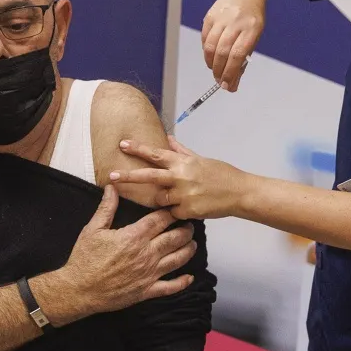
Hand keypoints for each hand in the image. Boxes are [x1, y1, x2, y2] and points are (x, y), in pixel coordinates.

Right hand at [32, 185, 196, 322]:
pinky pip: (170, 287)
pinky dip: (182, 282)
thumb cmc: (84, 259)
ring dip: (188, 250)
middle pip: (175, 238)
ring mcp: (149, 274)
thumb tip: (112, 186)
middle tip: (190, 225)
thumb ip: (106, 207)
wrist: (79, 290)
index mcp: (134, 236)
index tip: (176, 207)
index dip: (171, 212)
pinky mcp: (147, 291)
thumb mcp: (92, 229)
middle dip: (185, 230)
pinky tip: (190, 277)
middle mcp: (146, 254)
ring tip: (193, 244)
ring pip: (178, 259)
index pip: (161, 219)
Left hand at [109, 136, 248, 221]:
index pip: (156, 153)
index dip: (138, 148)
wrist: (239, 193)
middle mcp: (180, 177)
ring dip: (164, 199)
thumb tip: (167, 138)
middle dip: (129, 177)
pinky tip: (192, 206)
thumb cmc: (221, 175)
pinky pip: (174, 212)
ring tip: (182, 196)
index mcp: (182, 163)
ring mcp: (183, 195)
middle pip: (149, 176)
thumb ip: (180, 151)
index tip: (122, 144)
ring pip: (160, 199)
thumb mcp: (200, 159)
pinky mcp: (187, 211)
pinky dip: (178, 211)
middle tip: (111, 176)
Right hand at [200, 0, 263, 91]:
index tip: (227, 85)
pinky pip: (205, 38)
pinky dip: (206, 51)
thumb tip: (232, 84)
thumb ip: (243, 59)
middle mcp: (236, 22)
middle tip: (219, 81)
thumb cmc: (251, 19)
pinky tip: (210, 56)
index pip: (238, 55)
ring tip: (214, 70)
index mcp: (252, 28)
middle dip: (219, 70)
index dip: (230, 72)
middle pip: (223, 52)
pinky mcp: (210, 16)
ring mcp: (222, 18)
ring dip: (210, 63)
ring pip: (210, 46)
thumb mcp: (254, 37)